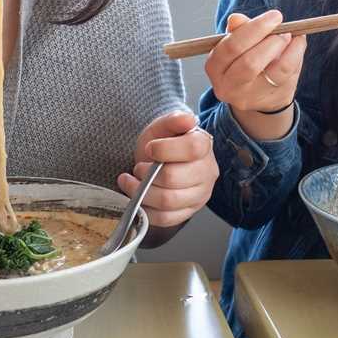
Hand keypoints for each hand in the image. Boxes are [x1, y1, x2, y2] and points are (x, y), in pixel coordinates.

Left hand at [118, 110, 217, 228]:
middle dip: (147, 173)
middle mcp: (207, 172)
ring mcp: (199, 195)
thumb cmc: (161, 143)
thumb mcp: (162, 127)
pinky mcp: (188, 212)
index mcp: (204, 146)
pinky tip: (137, 197)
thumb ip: (173, 121)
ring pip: (167, 201)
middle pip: (174, 178)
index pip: (192, 149)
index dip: (165, 150)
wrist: (159, 161)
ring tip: (131, 181)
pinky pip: (165, 218)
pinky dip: (146, 209)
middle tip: (137, 167)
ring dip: (141, 192)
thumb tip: (188, 119)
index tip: (150, 148)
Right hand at [204, 10, 305, 139]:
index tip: (274, 16)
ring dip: (286, 48)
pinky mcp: (271, 100)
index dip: (254, 29)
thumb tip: (236, 19)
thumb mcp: (237, 45)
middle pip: (250, 62)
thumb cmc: (246, 61)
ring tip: (289, 35)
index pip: (230, 47)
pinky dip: (297, 54)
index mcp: (215, 67)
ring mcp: (250, 97)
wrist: (258, 95)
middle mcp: (228, 86)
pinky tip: (298, 43)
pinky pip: (288, 75)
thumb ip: (238, 30)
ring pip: (274, 71)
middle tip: (283, 28)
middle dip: (271, 40)